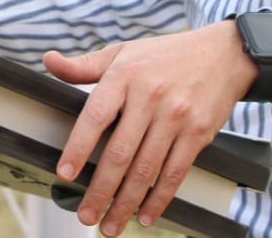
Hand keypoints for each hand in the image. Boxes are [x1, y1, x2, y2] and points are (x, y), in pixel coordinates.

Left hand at [45, 20, 256, 234]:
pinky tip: (145, 215)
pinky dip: (159, 199)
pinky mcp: (198, 133)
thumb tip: (48, 61)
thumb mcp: (123, 52)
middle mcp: (150, 96)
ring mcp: (176, 116)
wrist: (223, 54)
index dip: (78, 147)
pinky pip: (174, 172)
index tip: (66, 173)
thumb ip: (84, 65)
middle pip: (121, 152)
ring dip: (126, 202)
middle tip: (86, 214)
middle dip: (100, 190)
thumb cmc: (165, 55)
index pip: (96, 116)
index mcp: (125, 75)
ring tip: (110, 224)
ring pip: (146, 169)